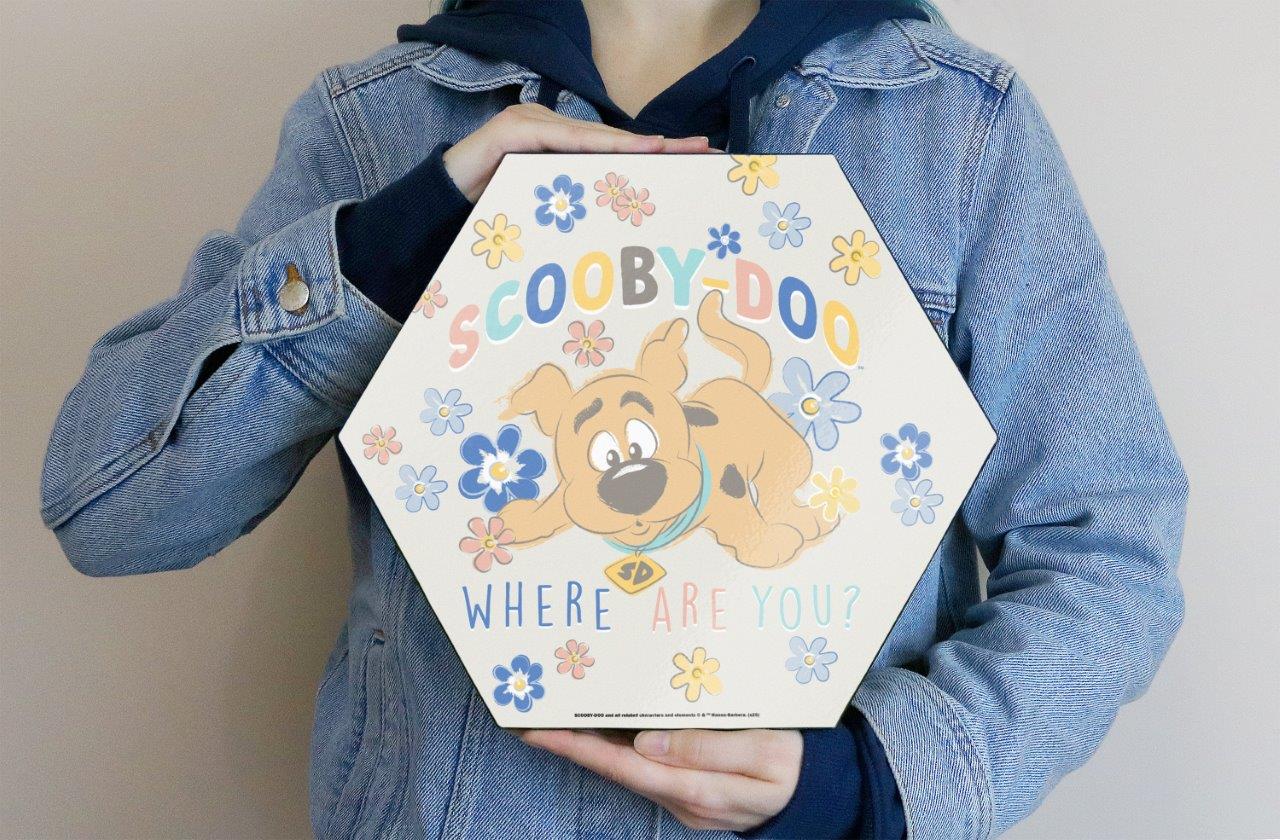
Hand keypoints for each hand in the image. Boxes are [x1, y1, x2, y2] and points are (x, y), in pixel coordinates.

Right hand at [443, 103, 713, 201]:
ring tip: (669, 149)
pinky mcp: (512, 130)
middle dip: (658, 146)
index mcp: (560, 150)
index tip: (694, 161)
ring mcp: (530, 124)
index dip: (654, 155)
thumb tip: (623, 233)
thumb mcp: (548, 217)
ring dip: (631, 145)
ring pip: (591, 138)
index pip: (614, 152)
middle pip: (612, 140)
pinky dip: (591, 146)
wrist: (438, 209)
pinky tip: (621, 149)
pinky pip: (560, 139)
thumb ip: (578, 212)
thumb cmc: (494, 218)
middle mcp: (549, 129)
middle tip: (700, 150)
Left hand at [520, 728, 801, 831]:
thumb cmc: (799, 768)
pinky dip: (618, 746)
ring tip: (556, 716)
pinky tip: (606, 727)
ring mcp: (685, 795)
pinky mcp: (692, 788)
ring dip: (590, 744)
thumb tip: (646, 743)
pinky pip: (645, 766)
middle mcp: (680, 797)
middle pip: (613, 768)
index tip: (537, 728)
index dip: (576, 746)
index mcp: (695, 789)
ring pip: (626, 768)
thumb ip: (707, 749)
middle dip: (570, 743)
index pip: (621, 767)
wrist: (828, 796)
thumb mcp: (765, 754)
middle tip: (528, 715)